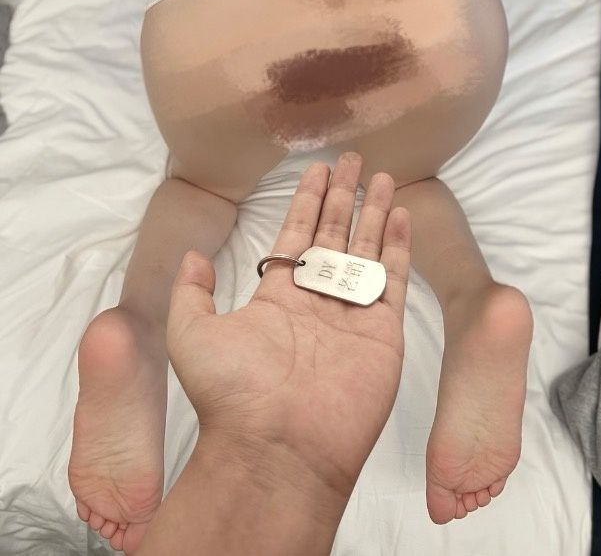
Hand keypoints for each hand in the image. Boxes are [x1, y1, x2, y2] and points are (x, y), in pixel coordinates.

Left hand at [166, 151, 411, 497]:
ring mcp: (351, 315)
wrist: (278, 448)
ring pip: (366, 250)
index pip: (296, 235)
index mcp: (277, 297)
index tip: (317, 169)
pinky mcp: (383, 332)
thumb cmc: (232, 394)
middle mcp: (316, 301)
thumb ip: (191, 291)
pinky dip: (398, 246)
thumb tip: (191, 255)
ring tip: (383, 176)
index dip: (306, 201)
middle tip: (353, 158)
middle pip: (334, 234)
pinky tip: (401, 215)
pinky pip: (392, 280)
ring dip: (375, 212)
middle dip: (344, 195)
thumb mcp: (191, 334)